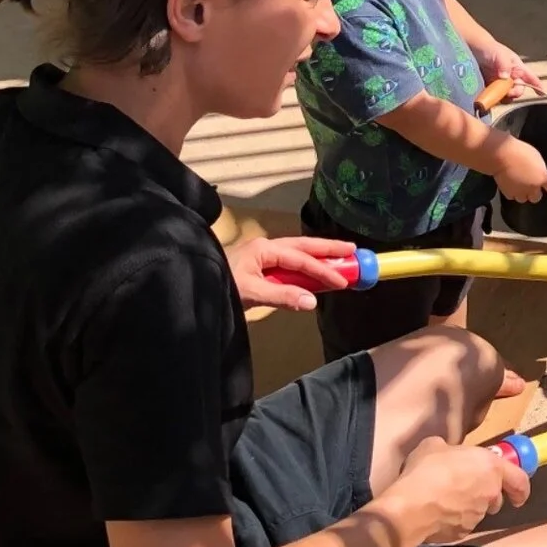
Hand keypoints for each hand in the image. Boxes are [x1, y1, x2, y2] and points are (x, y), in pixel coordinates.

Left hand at [226, 234, 356, 310]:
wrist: (193, 289)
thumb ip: (282, 296)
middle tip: (353, 250)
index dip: (323, 269)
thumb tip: (312, 301)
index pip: (300, 259)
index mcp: (263, 249)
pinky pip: (288, 264)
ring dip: (318, 255)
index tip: (343, 280)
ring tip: (340, 256)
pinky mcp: (258, 268)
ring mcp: (261, 257)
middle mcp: (265, 248)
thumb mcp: (250, 293)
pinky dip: (305, 266)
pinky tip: (314, 271)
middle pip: (303, 246)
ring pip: (296, 253)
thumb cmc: (219, 287)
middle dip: (328, 249)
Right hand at [384, 436, 526, 544]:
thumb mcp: (435, 445)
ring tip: (446, 501)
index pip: (519, 480)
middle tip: (467, 490)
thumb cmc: (426, 470)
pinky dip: (453, 521)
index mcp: (490, 467)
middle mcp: (490, 493)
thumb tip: (447, 454)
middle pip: (497, 498)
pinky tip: (436, 514)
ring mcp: (477, 515)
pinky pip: (461, 525)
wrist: (411, 506)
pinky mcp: (462, 533)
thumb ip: (450, 450)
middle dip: (487, 496)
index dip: (520, 487)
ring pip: (479, 512)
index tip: (519, 495)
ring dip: (469, 507)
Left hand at [471, 40, 543, 96]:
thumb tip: (505, 77)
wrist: (470, 49)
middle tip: (506, 91)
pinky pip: (494, 98)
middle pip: (518, 90)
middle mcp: (510, 77)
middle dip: (514, 93)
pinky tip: (488, 96)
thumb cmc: (488, 48)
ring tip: (495, 92)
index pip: (531, 77)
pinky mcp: (490, 89)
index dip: (537, 85)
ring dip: (502, 97)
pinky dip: (492, 99)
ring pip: (506, 96)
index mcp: (517, 68)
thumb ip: (504, 64)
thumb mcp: (499, 54)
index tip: (541, 93)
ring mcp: (500, 84)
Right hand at [492, 135, 546, 203]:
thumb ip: (540, 169)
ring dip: (522, 194)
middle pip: (537, 197)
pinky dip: (511, 192)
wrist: (502, 155)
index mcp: (543, 177)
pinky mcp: (508, 193)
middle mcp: (533, 188)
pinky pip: (512, 196)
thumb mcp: (536, 157)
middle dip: (534, 192)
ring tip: (519, 185)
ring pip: (524, 199)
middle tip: (530, 183)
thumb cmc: (519, 152)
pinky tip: (510, 184)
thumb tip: (540, 173)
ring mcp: (520, 192)